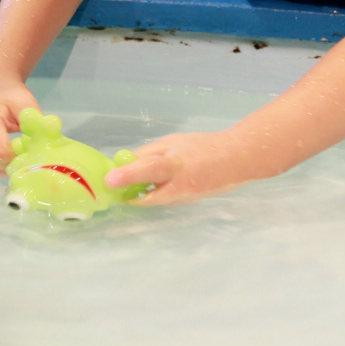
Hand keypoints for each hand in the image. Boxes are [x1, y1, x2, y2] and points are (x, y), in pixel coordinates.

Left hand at [104, 130, 251, 205]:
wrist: (234, 160)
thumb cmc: (202, 146)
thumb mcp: (173, 142)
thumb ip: (149, 153)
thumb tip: (126, 162)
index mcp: (175, 163)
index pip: (148, 169)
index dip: (128, 174)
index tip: (110, 179)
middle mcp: (179, 185)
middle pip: (148, 196)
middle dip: (129, 194)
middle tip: (115, 188)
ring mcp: (183, 198)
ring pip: (154, 200)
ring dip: (141, 194)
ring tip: (132, 184)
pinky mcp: (186, 204)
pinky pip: (164, 200)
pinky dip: (155, 194)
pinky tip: (155, 185)